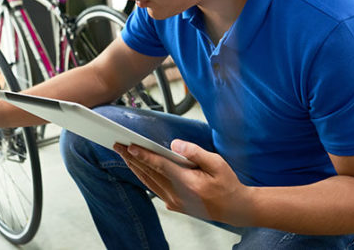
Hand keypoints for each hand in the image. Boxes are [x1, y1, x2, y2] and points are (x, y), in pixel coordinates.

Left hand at [113, 139, 252, 225]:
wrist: (235, 209)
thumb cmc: (227, 184)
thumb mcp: (217, 163)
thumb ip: (195, 152)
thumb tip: (175, 144)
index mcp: (188, 183)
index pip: (160, 166)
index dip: (143, 156)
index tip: (129, 147)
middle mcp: (178, 195)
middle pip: (150, 173)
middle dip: (132, 158)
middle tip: (118, 145)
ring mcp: (175, 202)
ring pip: (148, 182)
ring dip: (134, 167)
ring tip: (123, 154)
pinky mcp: (174, 205)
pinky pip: (154, 188)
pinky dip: (144, 176)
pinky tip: (137, 167)